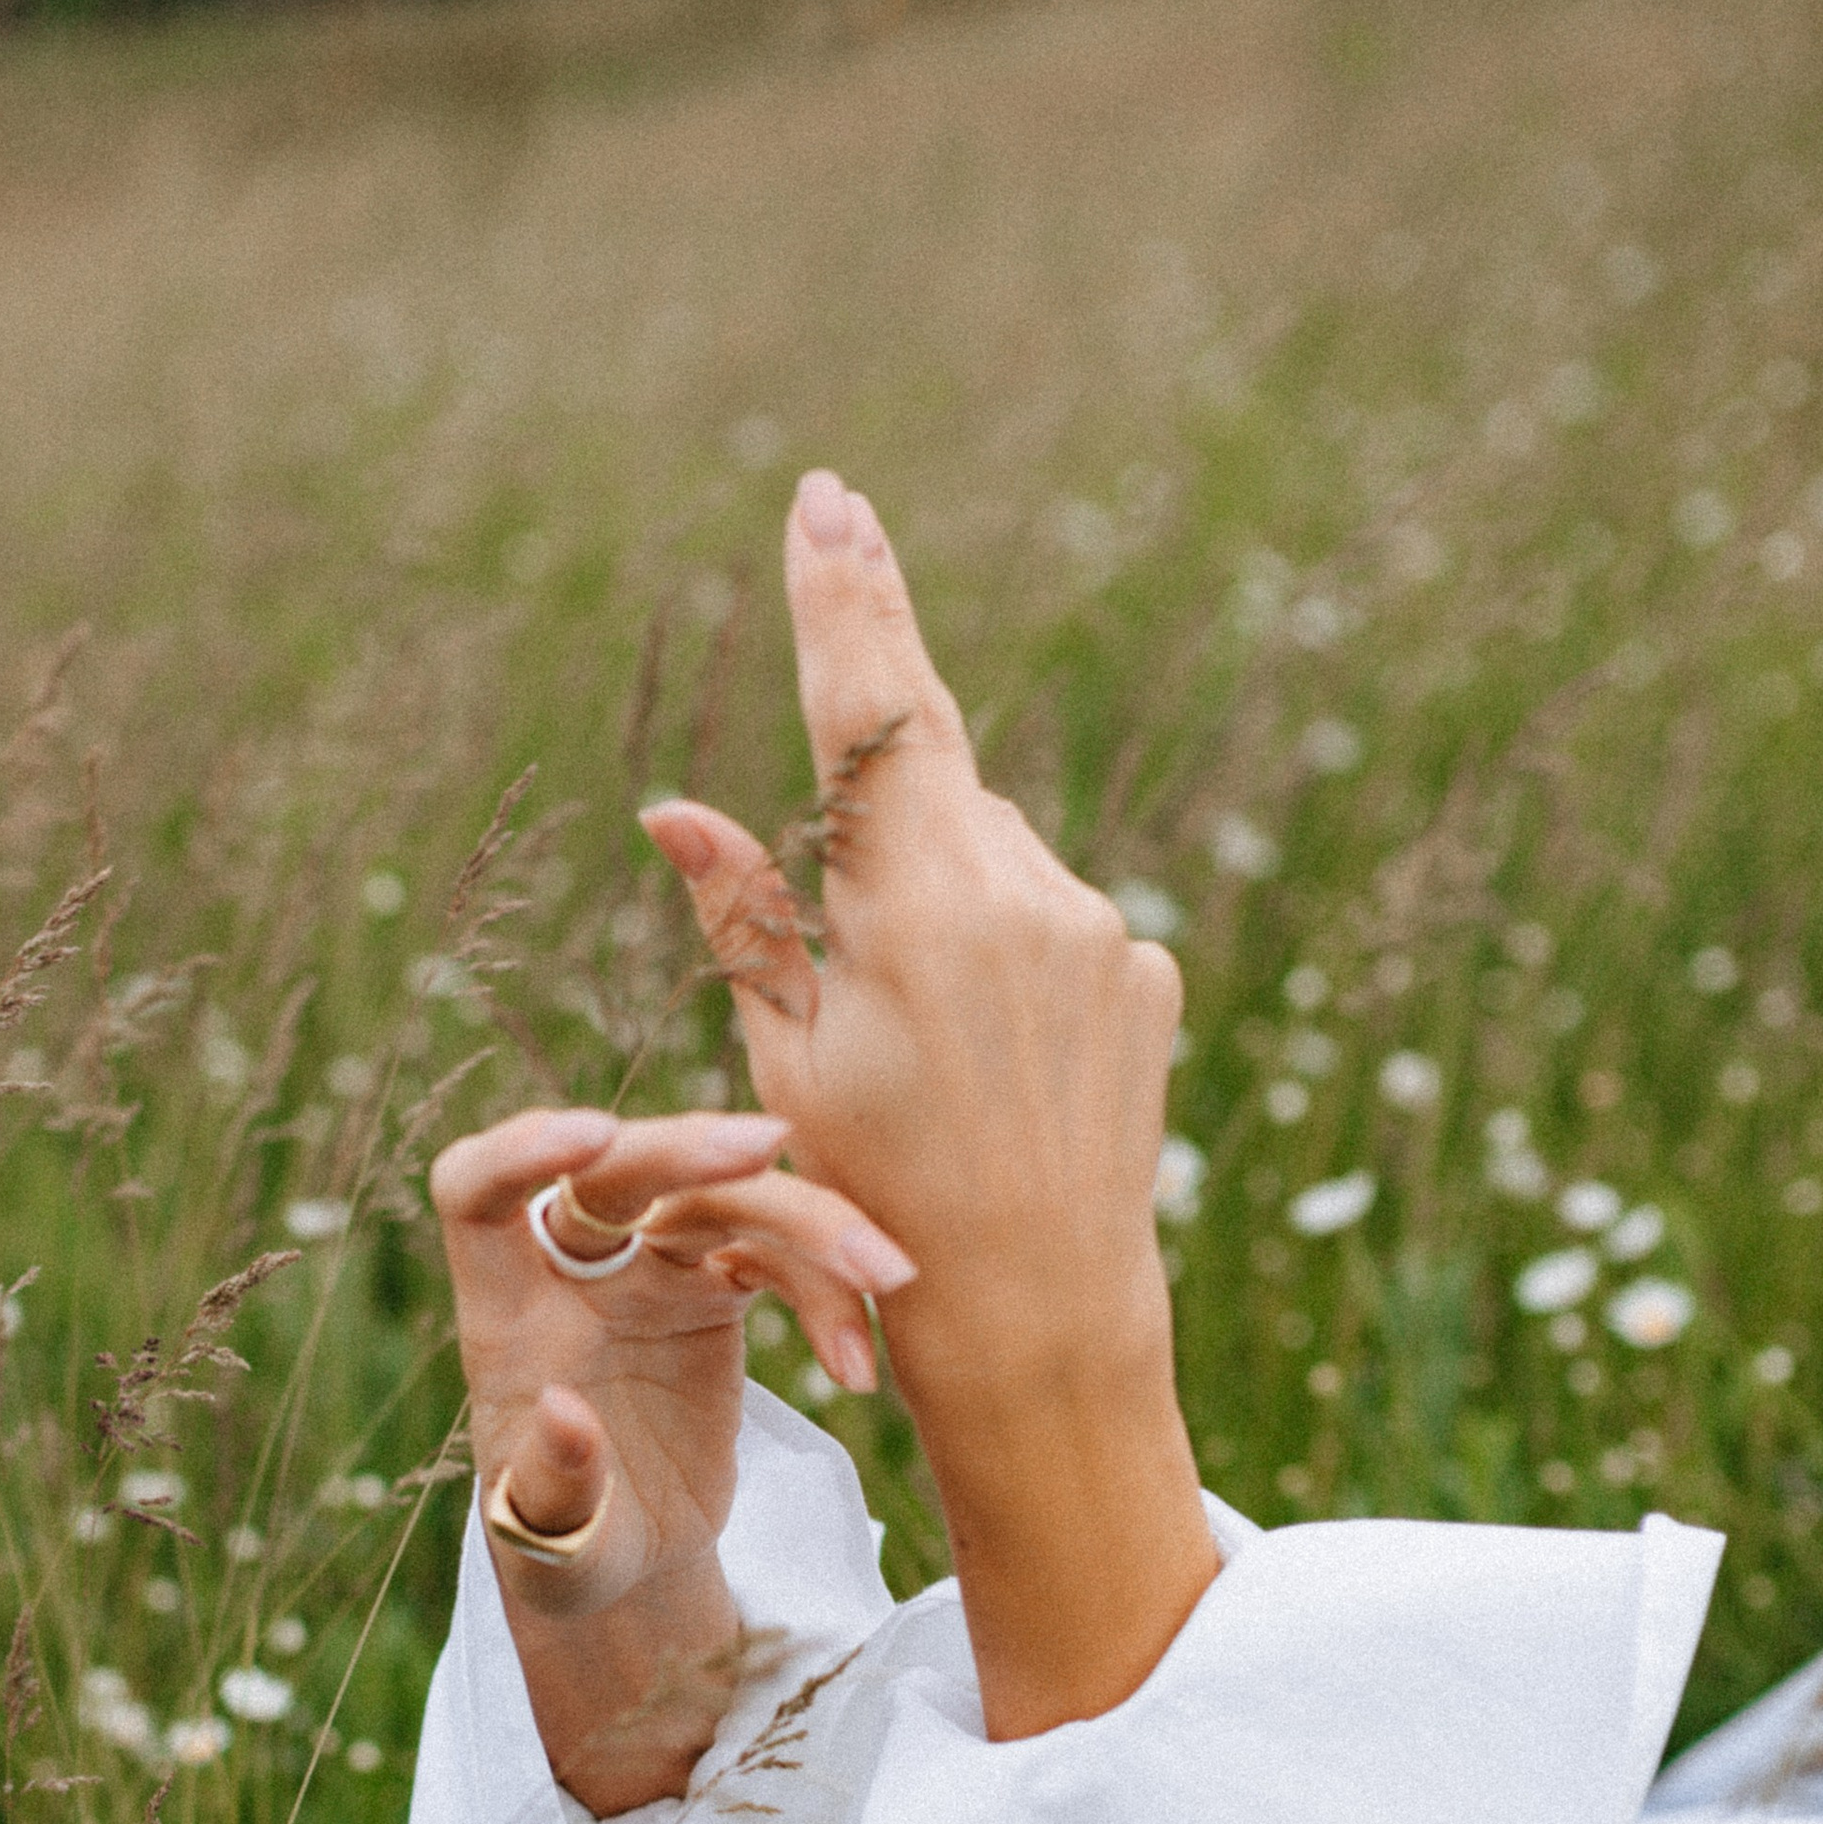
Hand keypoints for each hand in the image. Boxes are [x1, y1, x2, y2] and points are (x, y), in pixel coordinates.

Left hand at [430, 1103, 913, 1808]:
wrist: (626, 1557)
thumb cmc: (564, 1546)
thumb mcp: (549, 1542)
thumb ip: (555, 1486)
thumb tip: (563, 1414)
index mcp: (504, 1310)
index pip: (477, 1192)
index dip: (519, 1152)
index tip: (588, 1137)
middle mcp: (571, 1270)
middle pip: (617, 1171)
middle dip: (686, 1149)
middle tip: (765, 1146)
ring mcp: (646, 1269)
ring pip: (722, 1199)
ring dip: (809, 1222)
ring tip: (888, 1277)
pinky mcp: (714, 1290)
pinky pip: (779, 1257)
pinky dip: (830, 1296)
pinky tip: (858, 1370)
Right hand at [641, 470, 1215, 1736]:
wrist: (1045, 1325)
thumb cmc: (880, 1209)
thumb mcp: (785, 1065)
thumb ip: (745, 916)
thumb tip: (675, 808)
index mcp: (917, 905)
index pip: (870, 710)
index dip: (842, 596)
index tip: (826, 498)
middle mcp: (1025, 891)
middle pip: (928, 777)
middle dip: (877, 748)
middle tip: (848, 596)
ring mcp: (1101, 930)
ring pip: (987, 855)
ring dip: (935, 896)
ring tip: (921, 1043)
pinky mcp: (1147, 970)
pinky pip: (1050, 920)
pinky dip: (1000, 953)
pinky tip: (989, 1065)